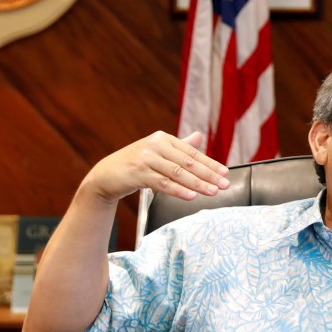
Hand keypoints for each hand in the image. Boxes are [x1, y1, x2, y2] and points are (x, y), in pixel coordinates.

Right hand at [83, 131, 229, 202]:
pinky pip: (162, 183)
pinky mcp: (138, 172)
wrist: (107, 175)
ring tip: (213, 191)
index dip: (210, 163)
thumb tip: (198, 136)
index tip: (225, 173)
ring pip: (178, 173)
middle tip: (225, 184)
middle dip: (209, 175)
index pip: (192, 152)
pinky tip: (191, 196)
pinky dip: (178, 190)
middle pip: (188, 162)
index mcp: (164, 138)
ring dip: (197, 184)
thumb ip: (179, 146)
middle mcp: (155, 145)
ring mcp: (146, 158)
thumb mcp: (158, 152)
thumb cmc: (137, 164)